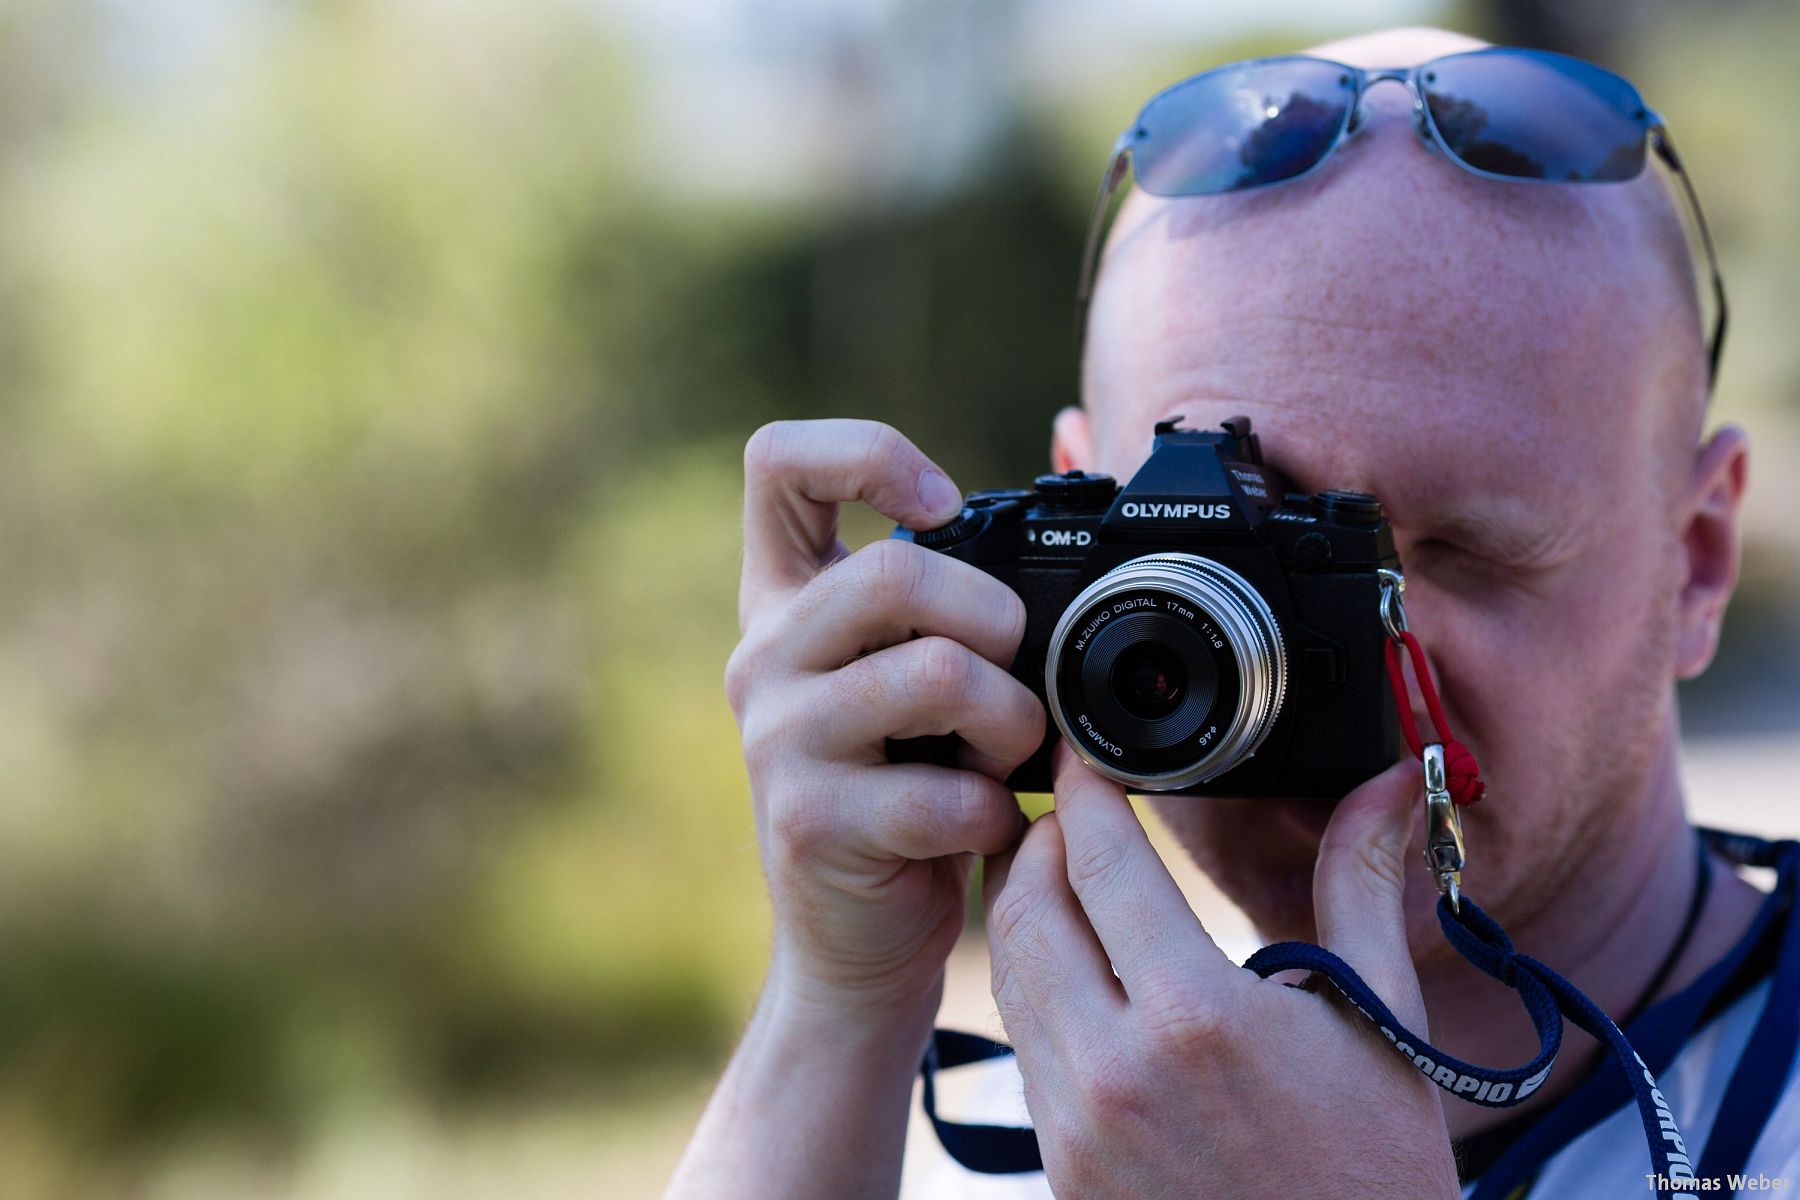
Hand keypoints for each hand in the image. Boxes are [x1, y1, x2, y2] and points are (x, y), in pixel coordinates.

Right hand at [725, 419, 1044, 1019]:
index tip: (944, 502)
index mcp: (786, 600)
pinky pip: (945, 789)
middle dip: (995, 619)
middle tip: (1015, 671)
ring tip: (1009, 757)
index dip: (868, 451)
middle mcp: (764, 655)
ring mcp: (777, 738)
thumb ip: (968, 576)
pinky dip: (996, 810)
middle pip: (894, 570)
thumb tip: (1075, 430)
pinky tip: (984, 826)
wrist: (860, 935)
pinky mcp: (810, 821)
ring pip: (936, 674)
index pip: (778, 463)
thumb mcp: (923, 670)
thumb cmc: (911, 787)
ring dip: (1012, 721)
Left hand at [984, 745, 1459, 1197]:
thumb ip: (1360, 885)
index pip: (1099, 862)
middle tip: (1067, 809)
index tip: (1081, 755)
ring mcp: (1075, 1124)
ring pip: (1012, 975)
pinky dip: (1037, 985)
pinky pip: (1024, 1046)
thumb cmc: (1371, 1169)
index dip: (1080, 791)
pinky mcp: (1060, 1166)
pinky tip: (1076, 966)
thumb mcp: (1376, 1019)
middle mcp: (1114, 1069)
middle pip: (1025, 908)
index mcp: (1194, 1017)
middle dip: (1036, 841)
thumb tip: (1385, 786)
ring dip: (1027, 910)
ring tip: (1065, 875)